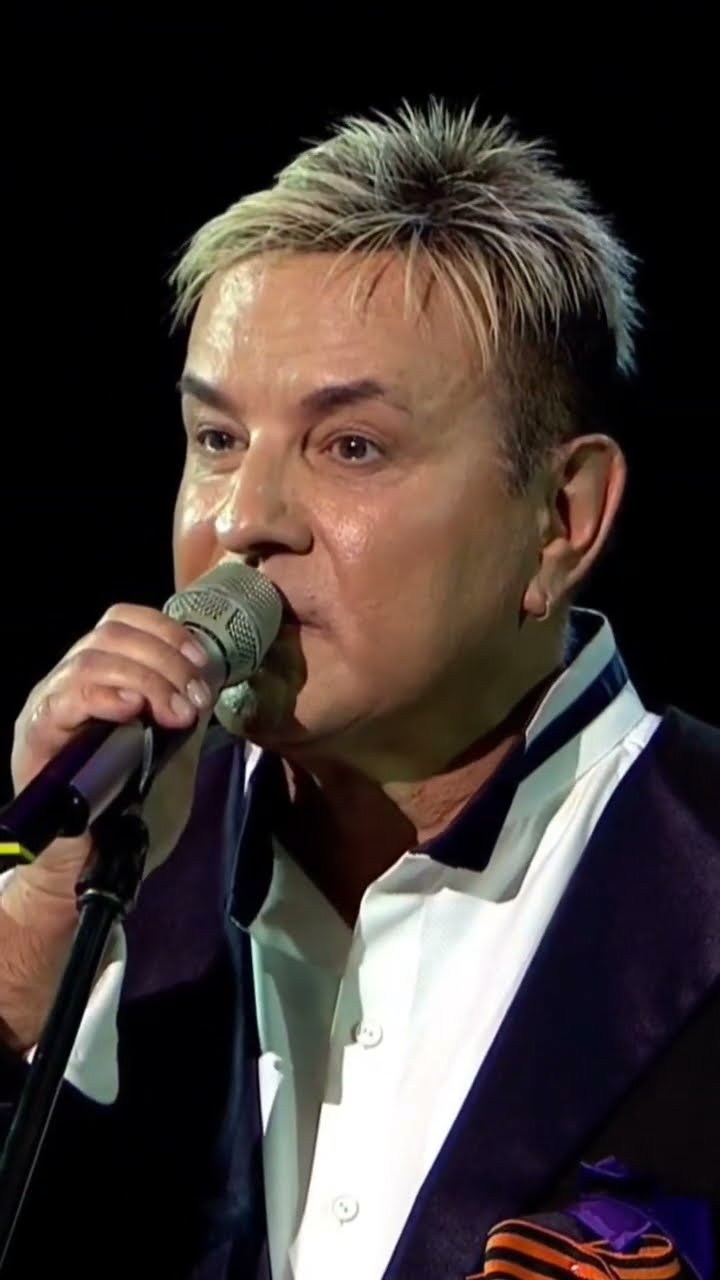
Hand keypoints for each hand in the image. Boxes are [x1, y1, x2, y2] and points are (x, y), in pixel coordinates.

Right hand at [0, 603, 213, 1049]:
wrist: (91, 869)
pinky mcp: (37, 736)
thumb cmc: (127, 814)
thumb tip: (211, 677)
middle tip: (196, 698)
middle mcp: (70, 682)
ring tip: (176, 714)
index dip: (166, 631)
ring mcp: (51, 706)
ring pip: (93, 658)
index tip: (203, 662)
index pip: (124, 621)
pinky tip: (133, 711)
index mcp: (103, 678)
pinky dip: (104, 695)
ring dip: (147, 678)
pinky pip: (64, 698)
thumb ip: (184, 715)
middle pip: (112, 633)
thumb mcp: (170, 754)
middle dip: (166, 658)